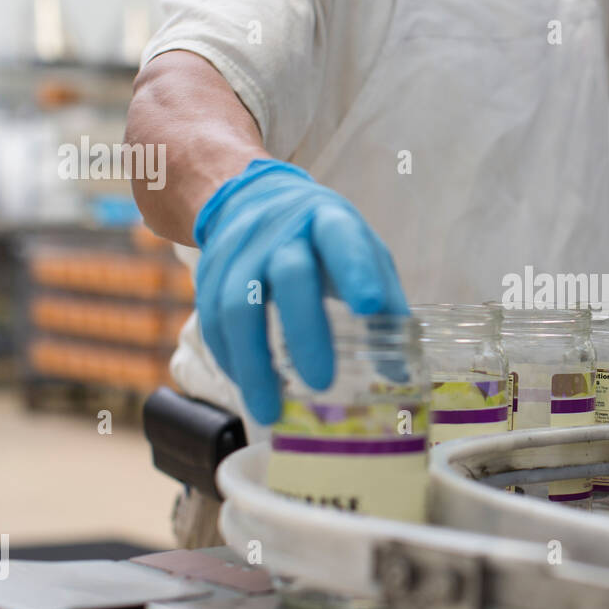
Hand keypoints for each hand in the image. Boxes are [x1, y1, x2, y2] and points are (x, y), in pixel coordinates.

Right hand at [193, 158, 407, 423]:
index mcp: (328, 220)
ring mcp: (238, 250)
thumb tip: (401, 372)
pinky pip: (210, 320)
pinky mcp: (208, 272)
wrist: (254, 199)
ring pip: (237, 304)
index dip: (355, 270)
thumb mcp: (362, 253)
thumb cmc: (323, 239)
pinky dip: (229, 359)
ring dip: (254, 362)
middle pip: (289, 275)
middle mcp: (280, 231)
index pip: (341, 238)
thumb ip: (385, 304)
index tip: (369, 307)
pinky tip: (248, 387)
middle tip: (322, 382)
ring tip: (271, 409)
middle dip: (305, 331)